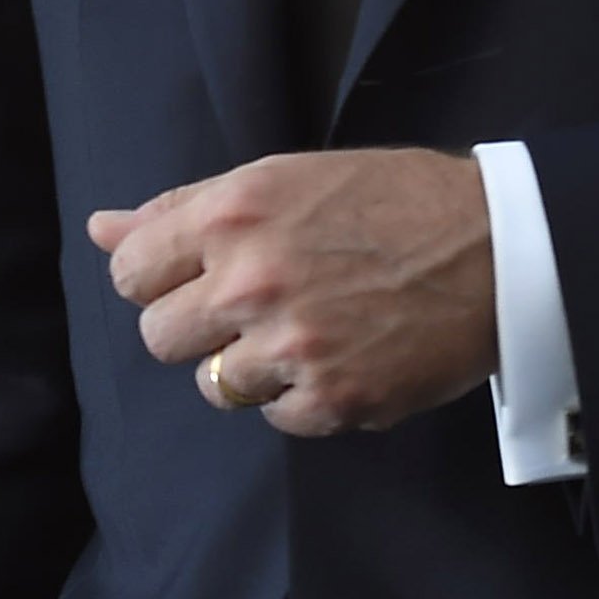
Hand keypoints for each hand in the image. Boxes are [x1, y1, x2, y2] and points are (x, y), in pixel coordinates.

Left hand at [90, 147, 491, 434]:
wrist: (497, 247)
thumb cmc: (390, 202)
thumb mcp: (280, 179)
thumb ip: (184, 209)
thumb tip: (101, 228)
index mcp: (233, 215)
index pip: (130, 271)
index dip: (159, 276)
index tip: (196, 276)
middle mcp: (251, 281)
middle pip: (159, 337)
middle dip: (197, 326)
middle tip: (253, 306)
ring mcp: (291, 347)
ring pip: (214, 385)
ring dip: (250, 366)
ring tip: (307, 330)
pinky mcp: (333, 401)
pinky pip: (274, 418)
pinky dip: (301, 397)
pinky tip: (341, 356)